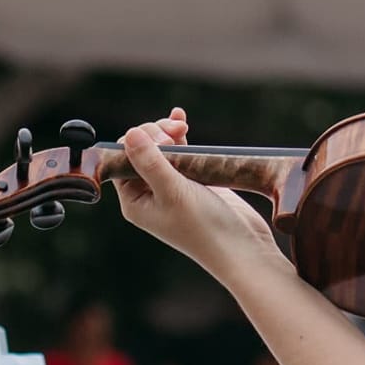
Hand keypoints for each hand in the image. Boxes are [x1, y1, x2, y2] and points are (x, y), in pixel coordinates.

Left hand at [116, 108, 285, 280]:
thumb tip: (130, 134)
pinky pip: (181, 152)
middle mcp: (149, 194)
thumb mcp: (173, 192)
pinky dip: (180, 136)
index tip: (158, 139)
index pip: (121, 161)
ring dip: (168, 132)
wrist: (242, 246)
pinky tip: (181, 119)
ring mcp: (172, 186)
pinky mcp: (193, 180)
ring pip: (161, 148)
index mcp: (135, 201)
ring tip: (180, 126)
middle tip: (173, 134)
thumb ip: (151, 162)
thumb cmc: (205, 227)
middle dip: (154, 134)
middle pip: (140, 151)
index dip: (135, 143)